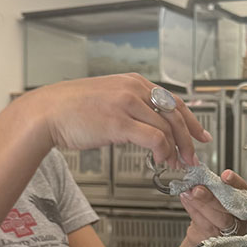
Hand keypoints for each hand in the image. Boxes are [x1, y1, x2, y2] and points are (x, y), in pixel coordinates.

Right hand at [19, 73, 210, 167]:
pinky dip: (163, 152)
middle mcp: (134, 88)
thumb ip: (132, 107)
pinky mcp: (119, 121)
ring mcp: (127, 103)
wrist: (45, 112)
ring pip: (168, 127)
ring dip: (177, 150)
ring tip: (176, 163)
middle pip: (176, 114)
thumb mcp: (109, 100)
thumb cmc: (73, 110)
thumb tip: (152, 128)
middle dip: (189, 139)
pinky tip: (160, 161)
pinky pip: (154, 138)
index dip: (191, 121)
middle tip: (193, 157)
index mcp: (134, 82)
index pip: (173, 101)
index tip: (200, 135)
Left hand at [179, 169, 246, 246]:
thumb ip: (212, 188)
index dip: (235, 183)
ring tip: (187, 193)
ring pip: (214, 219)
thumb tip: (198, 175)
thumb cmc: (214, 214)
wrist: (205, 235)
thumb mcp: (217, 198)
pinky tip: (186, 201)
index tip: (225, 175)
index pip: (242, 191)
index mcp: (243, 204)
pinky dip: (193, 211)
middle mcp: (239, 219)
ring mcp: (228, 232)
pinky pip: (203, 225)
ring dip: (199, 205)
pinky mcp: (215, 241)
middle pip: (227, 209)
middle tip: (197, 189)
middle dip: (210, 198)